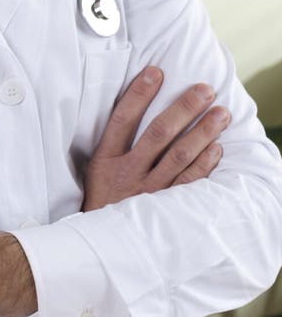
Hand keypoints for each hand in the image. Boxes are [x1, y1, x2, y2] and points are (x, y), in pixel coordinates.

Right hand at [82, 67, 229, 210]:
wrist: (102, 245)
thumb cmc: (103, 198)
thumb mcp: (96, 169)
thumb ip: (114, 142)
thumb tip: (135, 103)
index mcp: (105, 160)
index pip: (122, 120)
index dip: (138, 94)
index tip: (156, 72)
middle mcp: (127, 173)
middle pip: (158, 134)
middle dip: (183, 108)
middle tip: (204, 90)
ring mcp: (147, 192)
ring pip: (179, 157)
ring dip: (202, 132)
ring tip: (220, 113)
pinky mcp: (164, 209)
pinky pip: (188, 184)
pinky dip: (203, 165)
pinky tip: (216, 148)